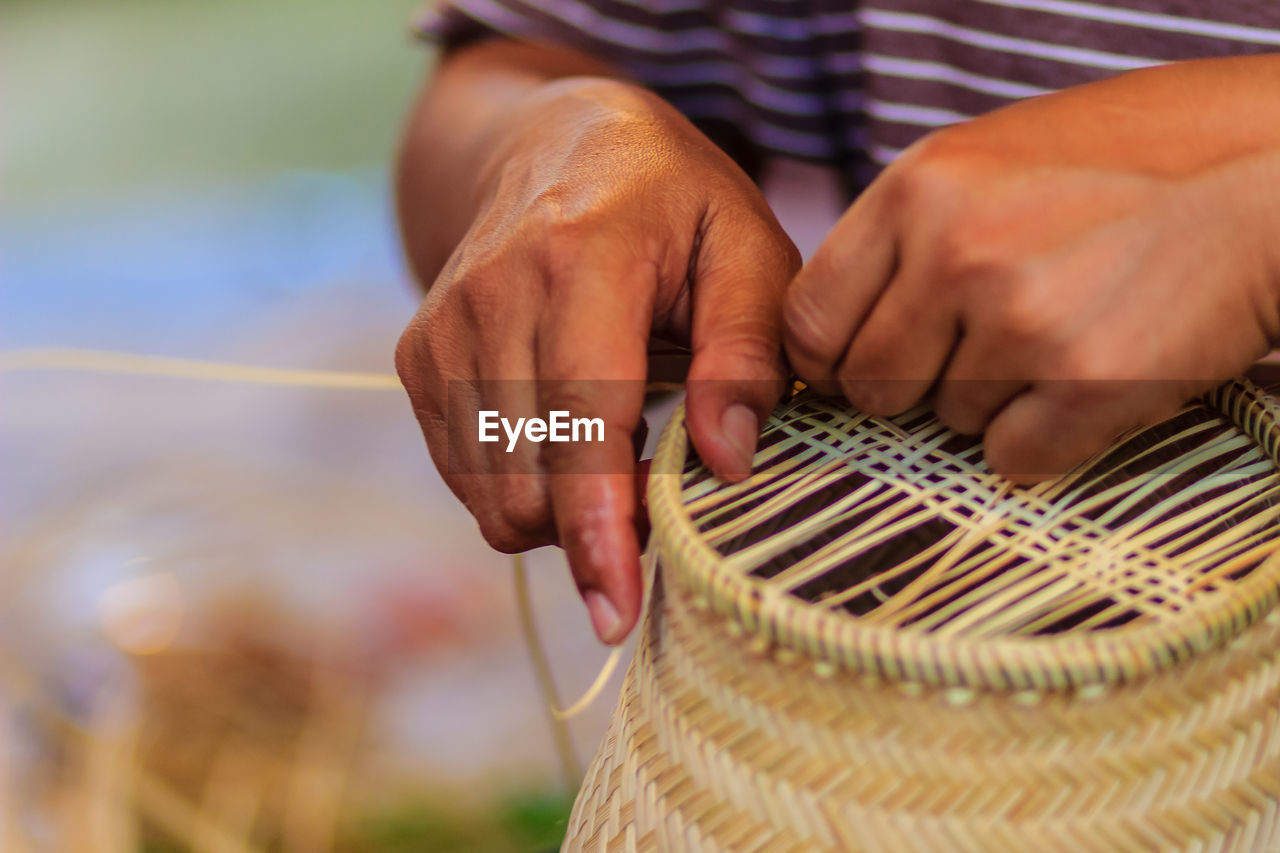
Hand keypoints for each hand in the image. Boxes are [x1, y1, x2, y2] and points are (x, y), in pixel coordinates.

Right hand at [396, 77, 798, 642]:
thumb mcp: (746, 247)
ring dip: (559, 515)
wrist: (550, 142)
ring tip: (619, 460)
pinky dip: (522, 488)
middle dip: (593, 534)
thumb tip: (726, 462)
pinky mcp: (418, 358)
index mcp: (580, 261)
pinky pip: (466, 473)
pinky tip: (569, 444)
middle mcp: (490, 297)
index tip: (618, 610)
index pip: (581, 423)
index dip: (599, 528)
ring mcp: (441, 331)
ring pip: (489, 493)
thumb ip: (744, 351)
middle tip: (660, 502)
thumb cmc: (671, 201)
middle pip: (527, 480)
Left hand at [784, 87, 1279, 479]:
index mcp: (916, 188)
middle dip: (915, 385)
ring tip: (1060, 334)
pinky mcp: (1087, 382)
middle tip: (982, 349)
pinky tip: (1088, 376)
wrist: (1268, 173)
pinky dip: (1045, 436)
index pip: (808, 323)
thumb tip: (830, 337)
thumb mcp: (987, 161)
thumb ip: (901, 237)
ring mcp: (1020, 319)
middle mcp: (955, 252)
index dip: (834, 358)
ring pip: (947, 422)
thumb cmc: (1124, 165)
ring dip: (994, 401)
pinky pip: (1012, 458)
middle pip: (871, 387)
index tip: (864, 364)